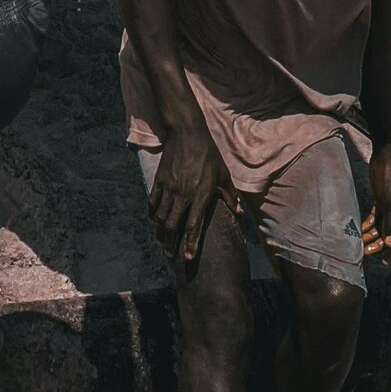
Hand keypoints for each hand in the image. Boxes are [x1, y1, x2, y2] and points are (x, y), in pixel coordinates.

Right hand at [148, 117, 232, 267]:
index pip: (194, 225)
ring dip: (160, 232)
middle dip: (171, 243)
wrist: (187, 133)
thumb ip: (230, 194)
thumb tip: (238, 212)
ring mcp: (169, 188)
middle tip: (170, 255)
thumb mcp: (223, 174)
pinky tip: (153, 221)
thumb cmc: (208, 154)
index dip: (190, 244)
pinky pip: (153, 202)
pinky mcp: (160, 180)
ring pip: (161, 217)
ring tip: (162, 242)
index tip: (188, 258)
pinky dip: (152, 214)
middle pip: (173, 225)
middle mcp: (183, 194)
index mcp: (201, 195)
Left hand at [361, 141, 390, 264]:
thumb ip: (390, 223)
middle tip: (365, 253)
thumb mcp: (389, 201)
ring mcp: (390, 206)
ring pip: (381, 227)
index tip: (385, 262)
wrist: (386, 156)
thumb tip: (390, 244)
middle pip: (390, 234)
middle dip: (379, 245)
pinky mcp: (381, 200)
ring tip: (359, 244)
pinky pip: (375, 218)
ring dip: (371, 236)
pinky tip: (359, 231)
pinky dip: (368, 225)